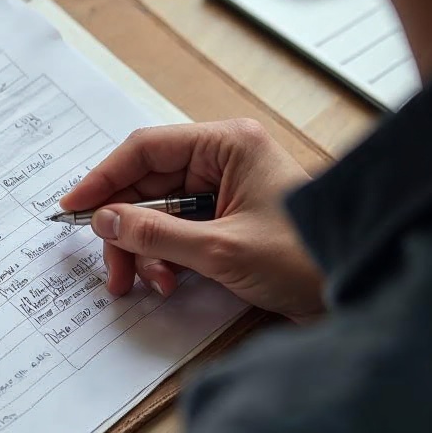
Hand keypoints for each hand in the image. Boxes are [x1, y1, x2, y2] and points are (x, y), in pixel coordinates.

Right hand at [59, 119, 324, 322]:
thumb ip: (155, 233)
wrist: (359, 287)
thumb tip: (105, 220)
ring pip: (158, 213)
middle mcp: (223, 161)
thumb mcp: (221, 249)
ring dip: (146, 251)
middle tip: (112, 270)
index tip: (72, 207)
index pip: (146, 150)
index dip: (103, 178)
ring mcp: (225, 191)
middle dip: (126, 230)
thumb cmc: (305, 259)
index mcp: (226, 145)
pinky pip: (177, 232)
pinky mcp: (227, 221)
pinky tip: (170, 283)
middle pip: (147, 186)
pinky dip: (165, 258)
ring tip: (150, 284)